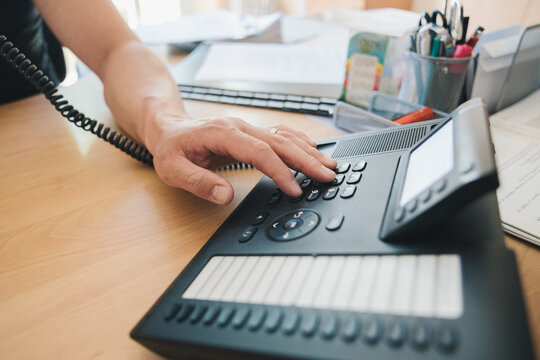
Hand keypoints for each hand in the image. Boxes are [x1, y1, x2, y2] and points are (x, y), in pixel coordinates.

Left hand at [150, 116, 337, 204]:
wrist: (169, 128)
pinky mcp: (251, 132)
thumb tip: (224, 195)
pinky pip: (279, 135)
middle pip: (280, 142)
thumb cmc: (171, 149)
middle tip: (328, 175)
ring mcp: (247, 127)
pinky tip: (313, 149)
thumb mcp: (173, 169)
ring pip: (284, 137)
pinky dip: (299, 143)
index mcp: (223, 133)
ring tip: (329, 164)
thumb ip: (198, 182)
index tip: (294, 189)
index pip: (259, 151)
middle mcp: (240, 127)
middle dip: (306, 159)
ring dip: (308, 150)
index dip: (279, 171)